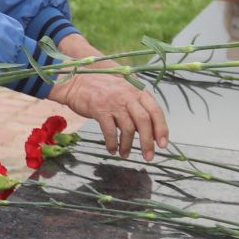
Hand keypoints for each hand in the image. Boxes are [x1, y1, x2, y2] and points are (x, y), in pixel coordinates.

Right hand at [52, 70, 169, 160]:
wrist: (76, 82)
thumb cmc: (101, 87)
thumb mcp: (123, 90)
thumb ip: (136, 104)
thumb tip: (147, 128)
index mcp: (137, 91)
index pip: (156, 111)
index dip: (161, 128)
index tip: (163, 143)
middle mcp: (128, 96)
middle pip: (144, 121)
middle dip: (148, 142)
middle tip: (148, 156)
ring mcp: (114, 102)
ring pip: (128, 128)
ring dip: (128, 145)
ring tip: (126, 155)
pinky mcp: (99, 109)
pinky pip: (109, 131)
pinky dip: (112, 143)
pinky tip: (112, 149)